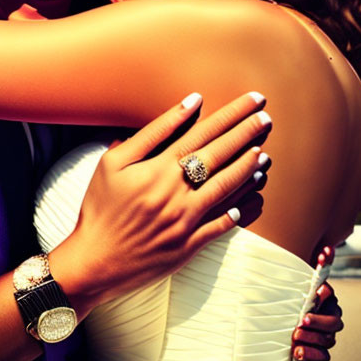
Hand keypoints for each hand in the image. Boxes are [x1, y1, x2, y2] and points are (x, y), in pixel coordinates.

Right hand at [50, 91, 271, 316]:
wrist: (93, 259)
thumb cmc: (99, 207)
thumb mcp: (114, 163)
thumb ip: (152, 133)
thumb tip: (187, 106)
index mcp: (158, 169)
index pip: (203, 133)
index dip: (231, 115)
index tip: (252, 101)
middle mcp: (177, 192)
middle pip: (220, 156)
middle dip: (246, 134)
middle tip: (267, 117)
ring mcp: (186, 220)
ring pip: (226, 189)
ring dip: (248, 169)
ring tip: (265, 153)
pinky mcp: (189, 245)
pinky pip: (221, 225)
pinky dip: (239, 211)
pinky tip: (253, 197)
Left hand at [293, 257, 342, 360]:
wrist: (272, 325)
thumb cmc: (287, 300)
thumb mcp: (293, 284)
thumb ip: (312, 268)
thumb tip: (327, 248)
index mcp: (323, 303)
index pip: (330, 299)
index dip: (325, 296)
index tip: (315, 292)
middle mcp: (327, 322)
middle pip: (333, 325)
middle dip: (318, 323)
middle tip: (300, 322)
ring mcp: (322, 341)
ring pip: (327, 346)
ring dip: (312, 346)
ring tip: (295, 346)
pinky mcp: (314, 359)